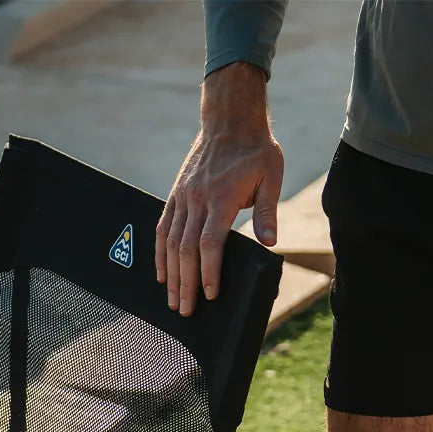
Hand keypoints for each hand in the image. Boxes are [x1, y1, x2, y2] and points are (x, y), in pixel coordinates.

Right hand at [156, 63, 283, 316]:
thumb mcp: (271, 175)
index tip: (209, 295)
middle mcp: (197, 200)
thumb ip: (267, 210)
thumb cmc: (256, 150)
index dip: (208, 271)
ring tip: (172, 300)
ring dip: (171, 275)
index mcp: (221, 197)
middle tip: (185, 310)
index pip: (210, 243)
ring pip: (171, 243)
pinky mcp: (175, 196)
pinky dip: (160, 254)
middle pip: (186, 249)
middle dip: (185, 283)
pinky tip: (162, 274)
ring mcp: (183, 198)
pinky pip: (162, 229)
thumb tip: (271, 242)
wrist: (230, 119)